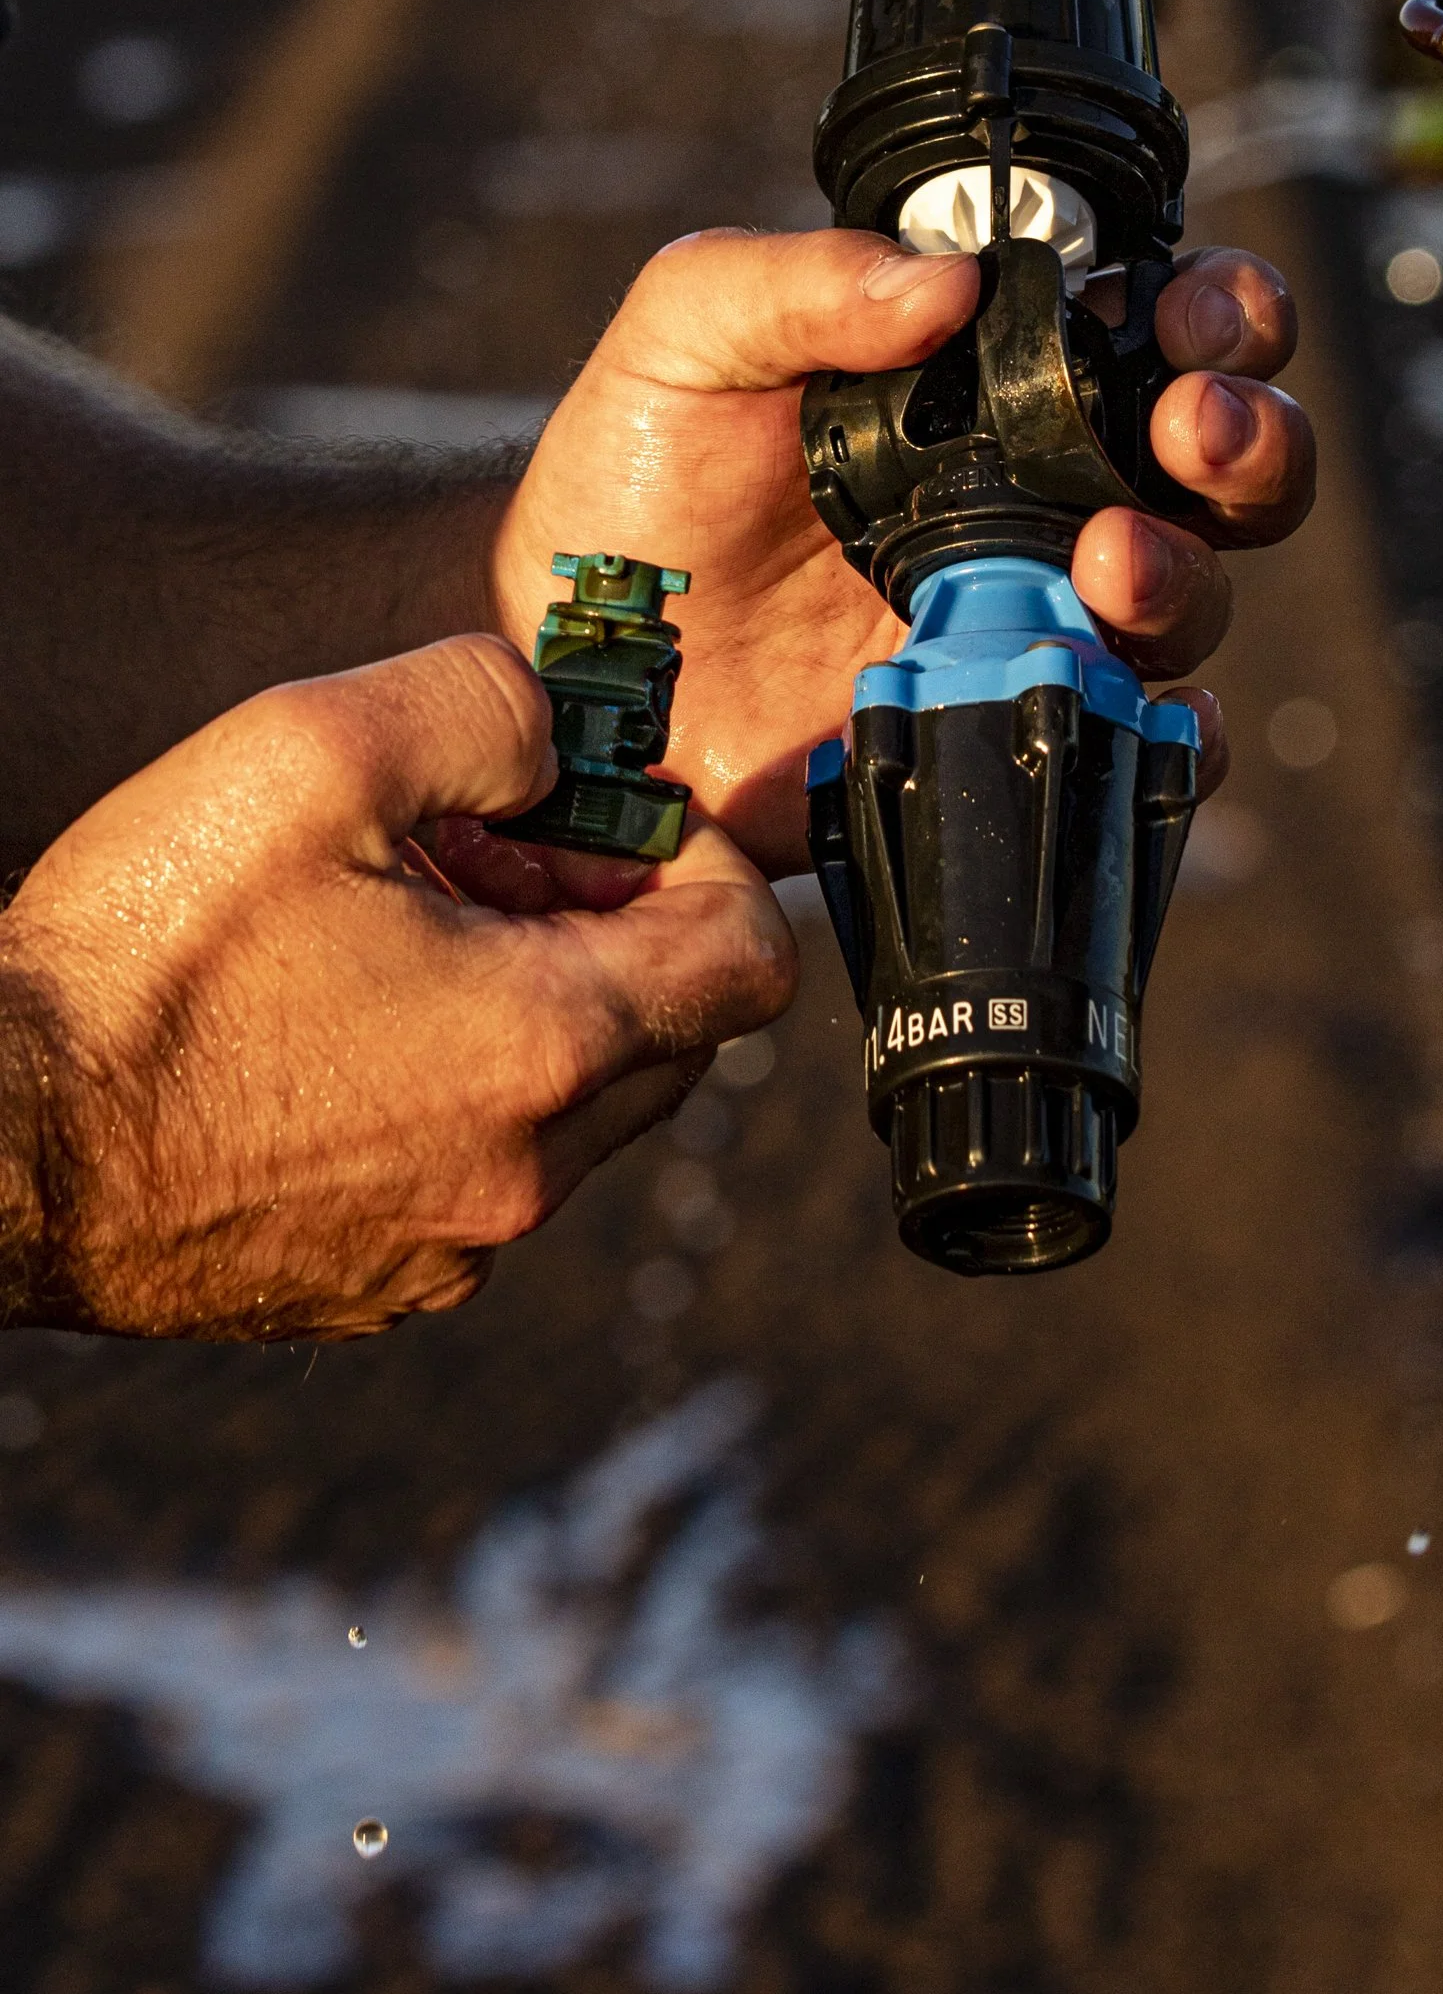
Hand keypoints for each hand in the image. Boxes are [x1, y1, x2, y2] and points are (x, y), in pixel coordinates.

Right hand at [0, 637, 792, 1337]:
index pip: (750, 961)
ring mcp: (451, 1248)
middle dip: (610, 930)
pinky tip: (338, 1025)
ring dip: (529, 1009)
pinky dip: (454, 1092)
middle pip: (674, 1037)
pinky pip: (480, 1174)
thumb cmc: (140, 956)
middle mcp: (524, 1172)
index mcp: (544, 1045)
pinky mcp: (375, 1287)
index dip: (702, 863)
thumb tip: (556, 737)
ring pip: (575, 1110)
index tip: (601, 821)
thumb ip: (481, 707)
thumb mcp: (314, 750)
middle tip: (480, 859)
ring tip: (392, 932)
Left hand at [485, 228, 1314, 874]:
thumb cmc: (629, 491)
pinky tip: (1123, 702)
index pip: (1155, 327)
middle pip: (1224, 464)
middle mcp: (1041, 497)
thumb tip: (945, 280)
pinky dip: (1174, 737)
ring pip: (1195, 598)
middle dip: (1246, 439)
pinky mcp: (1006, 729)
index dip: (1214, 315)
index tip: (1189, 320)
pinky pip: (1143, 746)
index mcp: (993, 381)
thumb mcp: (686, 342)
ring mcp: (1035, 620)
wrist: (572, 679)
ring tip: (1106, 565)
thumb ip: (798, 280)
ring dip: (1187, 572)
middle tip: (1188, 432)